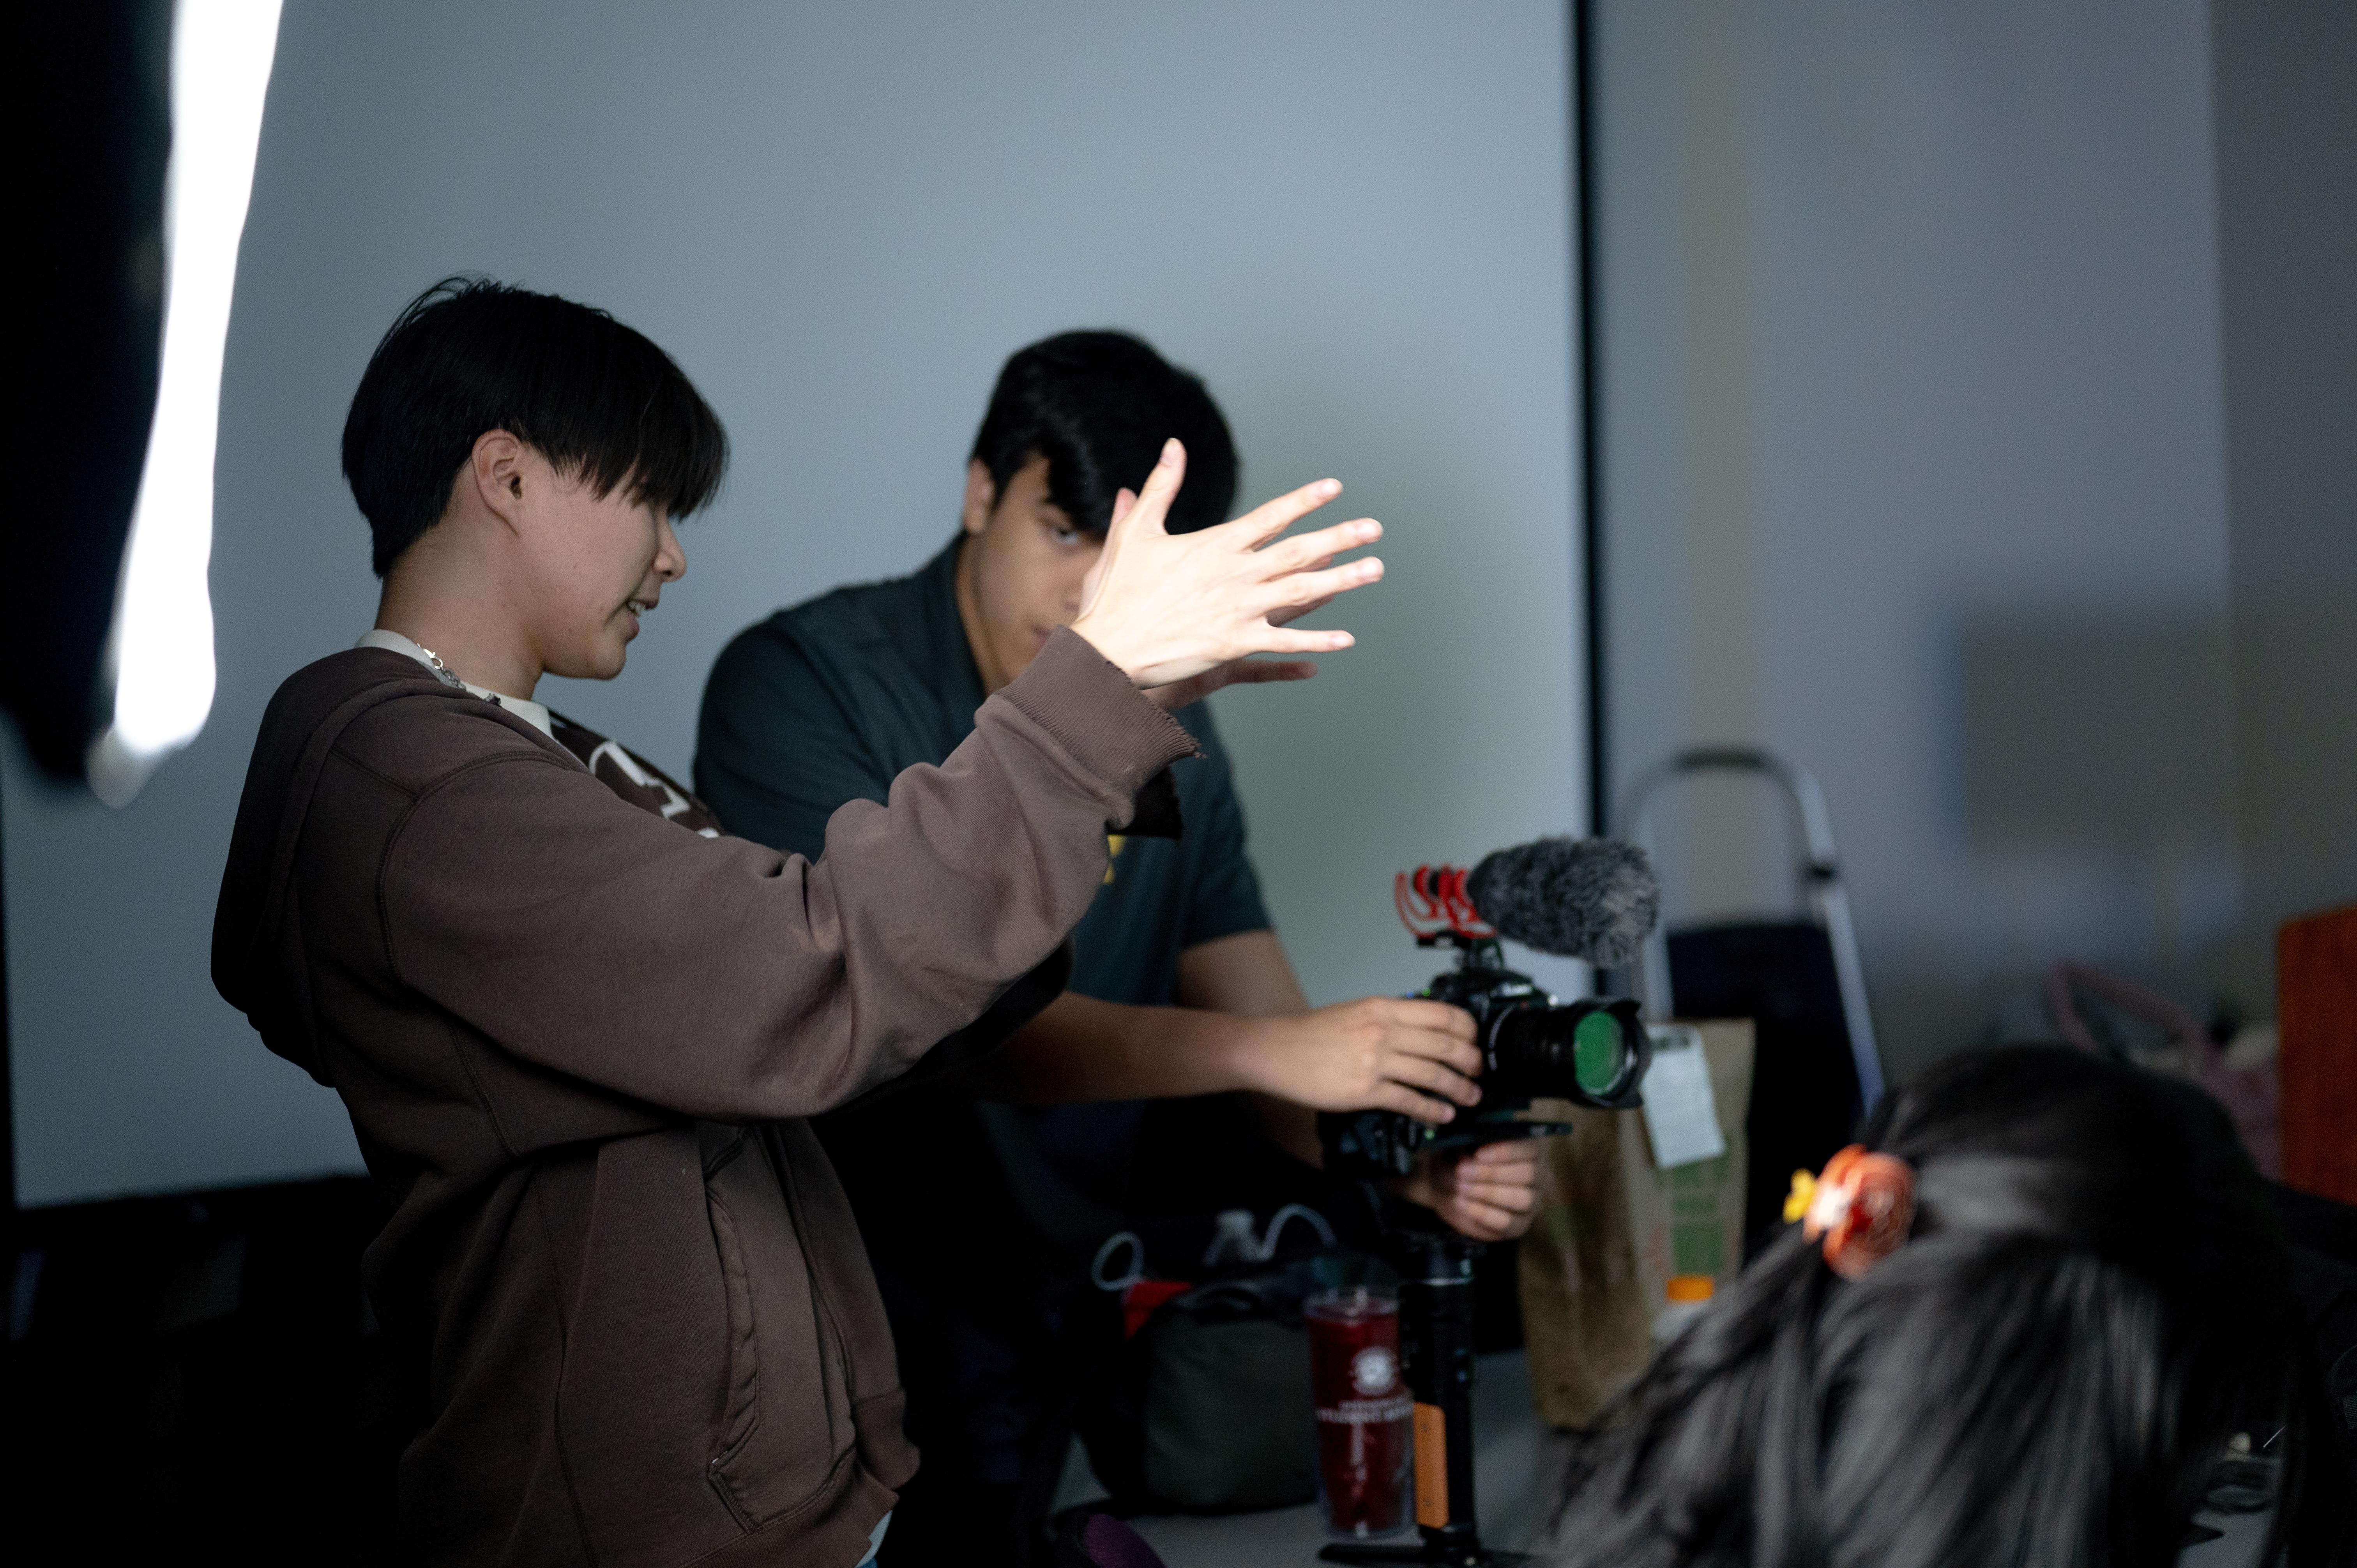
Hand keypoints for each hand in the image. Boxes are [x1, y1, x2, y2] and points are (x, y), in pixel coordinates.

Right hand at [1070, 440, 1380, 689]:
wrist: (1109, 646)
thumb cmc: (1120, 590)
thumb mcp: (1138, 531)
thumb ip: (1161, 487)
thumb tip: (1173, 446)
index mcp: (1215, 545)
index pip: (1270, 516)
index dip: (1305, 501)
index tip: (1334, 488)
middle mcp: (1234, 574)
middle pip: (1298, 551)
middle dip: (1340, 536)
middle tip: (1374, 529)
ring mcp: (1239, 610)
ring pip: (1302, 592)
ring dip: (1342, 580)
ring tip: (1375, 570)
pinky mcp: (1235, 644)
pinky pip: (1285, 641)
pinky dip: (1317, 640)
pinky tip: (1345, 639)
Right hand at [1233, 997, 1481, 1122]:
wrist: (1275, 1050)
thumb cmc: (1311, 1034)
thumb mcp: (1356, 1012)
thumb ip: (1390, 1019)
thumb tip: (1424, 1031)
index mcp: (1383, 1008)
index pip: (1443, 1014)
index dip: (1468, 1030)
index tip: (1475, 1042)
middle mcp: (1383, 1031)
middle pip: (1446, 1045)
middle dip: (1471, 1062)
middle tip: (1478, 1072)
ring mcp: (1374, 1061)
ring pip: (1433, 1074)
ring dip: (1458, 1089)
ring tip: (1469, 1097)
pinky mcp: (1364, 1090)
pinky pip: (1409, 1101)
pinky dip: (1431, 1110)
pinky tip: (1441, 1116)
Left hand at [1396, 1140, 1544, 1241]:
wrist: (1449, 1189)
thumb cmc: (1460, 1160)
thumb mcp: (1459, 1148)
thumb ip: (1468, 1149)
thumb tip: (1473, 1159)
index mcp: (1528, 1149)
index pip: (1530, 1148)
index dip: (1506, 1152)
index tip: (1478, 1154)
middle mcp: (1537, 1175)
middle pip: (1529, 1174)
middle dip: (1492, 1173)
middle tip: (1462, 1172)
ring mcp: (1531, 1202)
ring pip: (1523, 1199)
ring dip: (1489, 1193)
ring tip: (1461, 1187)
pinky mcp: (1518, 1226)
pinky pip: (1508, 1222)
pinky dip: (1482, 1213)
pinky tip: (1461, 1203)